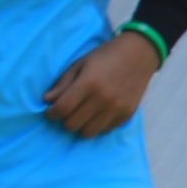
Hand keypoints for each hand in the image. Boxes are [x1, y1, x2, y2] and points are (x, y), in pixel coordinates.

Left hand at [42, 31, 160, 138]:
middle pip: (72, 125)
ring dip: (80, 125)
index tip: (50, 111)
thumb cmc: (105, 56)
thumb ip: (62, 83)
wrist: (140, 54)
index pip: (62, 109)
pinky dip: (97, 125)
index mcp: (88, 84)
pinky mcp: (127, 115)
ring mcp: (117, 109)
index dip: (51, 113)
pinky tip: (96, 114)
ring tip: (81, 114)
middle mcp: (103, 100)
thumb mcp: (79, 64)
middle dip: (64, 119)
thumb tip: (46, 100)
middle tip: (67, 111)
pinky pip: (105, 130)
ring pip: (88, 133)